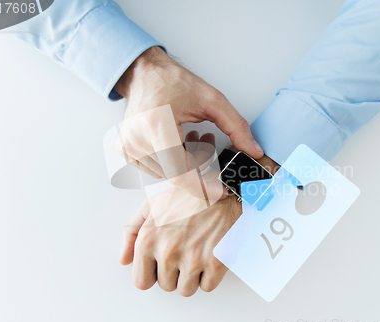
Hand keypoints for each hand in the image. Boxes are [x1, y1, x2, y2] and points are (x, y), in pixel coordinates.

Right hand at [114, 46, 263, 199]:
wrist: (145, 74)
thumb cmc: (174, 82)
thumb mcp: (212, 101)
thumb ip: (237, 127)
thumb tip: (254, 150)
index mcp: (157, 126)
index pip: (180, 174)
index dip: (203, 187)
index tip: (219, 190)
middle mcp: (137, 139)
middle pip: (177, 174)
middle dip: (198, 164)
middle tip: (205, 141)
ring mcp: (128, 147)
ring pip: (167, 174)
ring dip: (185, 162)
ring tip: (189, 137)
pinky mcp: (125, 151)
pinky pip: (155, 169)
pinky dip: (170, 161)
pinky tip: (175, 142)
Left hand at [119, 188, 241, 296]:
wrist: (226, 186)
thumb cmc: (190, 194)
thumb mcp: (152, 204)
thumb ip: (131, 232)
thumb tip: (124, 260)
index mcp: (148, 239)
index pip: (141, 281)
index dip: (153, 273)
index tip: (161, 263)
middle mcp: (168, 251)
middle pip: (166, 286)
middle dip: (174, 273)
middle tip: (184, 250)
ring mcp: (194, 258)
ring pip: (186, 290)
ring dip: (192, 277)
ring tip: (197, 252)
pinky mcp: (217, 262)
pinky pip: (208, 287)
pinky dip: (210, 276)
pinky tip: (211, 255)